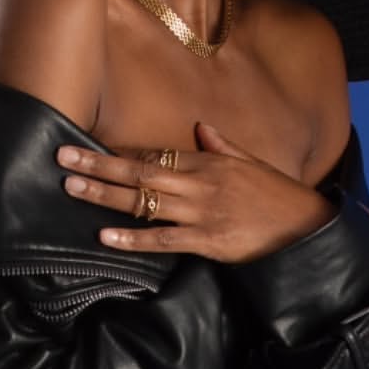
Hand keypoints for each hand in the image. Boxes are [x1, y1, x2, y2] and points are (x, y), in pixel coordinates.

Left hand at [55, 120, 336, 262]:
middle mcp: (199, 183)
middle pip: (139, 171)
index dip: (119, 153)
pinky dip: (133, 238)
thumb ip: (221, 145)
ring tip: (71, 189)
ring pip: (145, 201)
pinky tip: (106, 235)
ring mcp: (202, 213)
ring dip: (105, 195)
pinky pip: (163, 239)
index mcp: (208, 162)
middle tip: (62, 158)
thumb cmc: (277, 195)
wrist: (305, 228)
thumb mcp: (250, 162)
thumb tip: (201, 127)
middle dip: (99, 165)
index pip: (155, 154)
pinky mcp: (208, 242)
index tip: (89, 148)